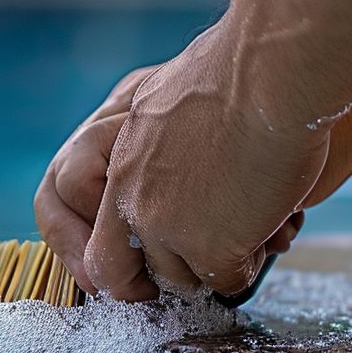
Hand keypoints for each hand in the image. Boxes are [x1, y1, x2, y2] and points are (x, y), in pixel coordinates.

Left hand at [37, 23, 324, 300]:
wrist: (274, 68)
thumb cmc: (238, 68)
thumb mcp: (164, 97)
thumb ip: (149, 139)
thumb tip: (158, 162)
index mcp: (116, 160)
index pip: (77, 219)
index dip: (105, 251)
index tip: (134, 258)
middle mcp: (130, 199)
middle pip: (109, 270)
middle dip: (137, 284)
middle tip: (173, 277)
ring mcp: (165, 227)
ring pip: (175, 281)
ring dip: (205, 271)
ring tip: (236, 243)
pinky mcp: (210, 248)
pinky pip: (224, 281)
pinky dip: (244, 269)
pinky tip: (264, 237)